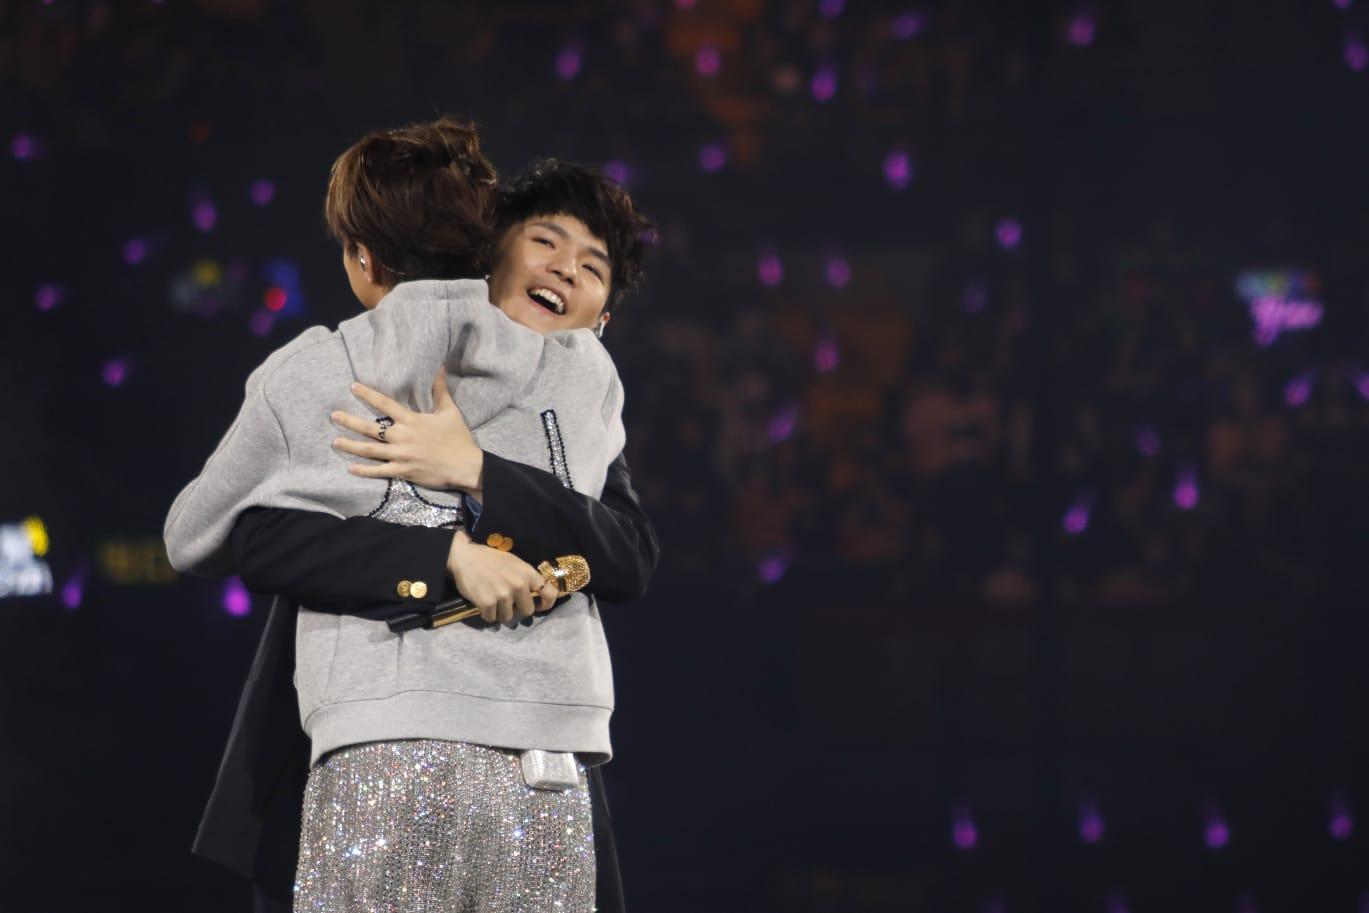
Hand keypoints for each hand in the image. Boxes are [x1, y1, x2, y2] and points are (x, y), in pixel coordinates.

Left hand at [330, 368, 484, 492]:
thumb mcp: (450, 412)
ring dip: (351, 446)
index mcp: (412, 420)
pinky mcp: (404, 471)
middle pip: (371, 428)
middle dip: (350, 421)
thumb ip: (440, 391)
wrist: (466, 466)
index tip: (352, 386)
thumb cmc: (458, 438)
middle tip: (334, 415)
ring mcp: (401, 455)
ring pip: (370, 450)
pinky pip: (380, 471)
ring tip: (335, 441)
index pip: (385, 404)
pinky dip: (364, 471)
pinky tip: (350, 468)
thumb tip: (440, 368)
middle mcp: (403, 437)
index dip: (368, 394)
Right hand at [446, 530, 559, 624]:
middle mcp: (518, 585)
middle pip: (528, 611)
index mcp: (527, 573)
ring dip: (501, 613)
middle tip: (509, 604)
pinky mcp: (487, 603)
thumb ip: (526, 577)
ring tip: (493, 601)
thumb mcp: (514, 562)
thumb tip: (535, 595)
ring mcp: (503, 595)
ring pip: (508, 617)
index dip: (547, 604)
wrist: (464, 557)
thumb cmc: (490, 559)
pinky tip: (483, 603)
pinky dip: (487, 614)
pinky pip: (491, 619)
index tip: (540, 607)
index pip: (550, 593)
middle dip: (519, 610)